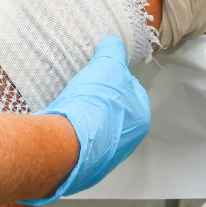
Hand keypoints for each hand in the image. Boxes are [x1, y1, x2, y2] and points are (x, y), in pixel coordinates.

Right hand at [23, 37, 150, 204]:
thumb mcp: (107, 65)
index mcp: (141, 118)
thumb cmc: (95, 105)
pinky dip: (73, 131)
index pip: (133, 90)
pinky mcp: (84, 162)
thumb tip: (113, 43)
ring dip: (85, 116)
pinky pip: (80, 141)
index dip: (116, 77)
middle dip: (101, 99)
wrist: (69, 141)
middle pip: (115, 110)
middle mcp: (128, 140)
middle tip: (85, 88)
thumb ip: (113, 52)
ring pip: (97, 126)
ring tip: (72, 104)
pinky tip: (64, 122)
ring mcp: (106, 155)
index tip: (101, 73)